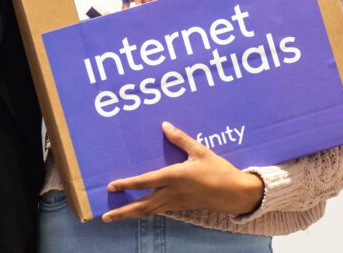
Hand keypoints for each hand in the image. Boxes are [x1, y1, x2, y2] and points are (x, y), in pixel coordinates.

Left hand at [101, 122, 263, 222]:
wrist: (236, 194)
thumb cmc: (219, 170)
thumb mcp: (200, 151)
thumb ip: (181, 139)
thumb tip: (165, 125)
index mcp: (175, 177)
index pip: (146, 181)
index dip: (128, 184)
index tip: (112, 186)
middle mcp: (172, 193)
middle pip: (143, 205)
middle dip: (123, 211)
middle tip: (105, 216)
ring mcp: (177, 203)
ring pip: (150, 211)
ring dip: (131, 214)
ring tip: (115, 216)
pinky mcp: (182, 207)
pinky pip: (159, 210)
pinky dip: (146, 212)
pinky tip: (140, 211)